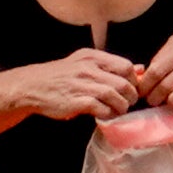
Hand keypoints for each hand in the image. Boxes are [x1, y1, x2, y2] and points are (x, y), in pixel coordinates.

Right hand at [9, 47, 147, 127]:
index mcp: (93, 57)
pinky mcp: (76, 101)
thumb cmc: (61, 76)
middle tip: (129, 102)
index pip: (125, 66)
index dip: (133, 80)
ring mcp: (82, 85)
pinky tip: (106, 115)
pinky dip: (107, 114)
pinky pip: (100, 108)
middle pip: (122, 82)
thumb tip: (139, 69)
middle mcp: (88, 68)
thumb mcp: (85, 63)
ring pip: (113, 95)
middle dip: (131, 96)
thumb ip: (110, 66)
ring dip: (121, 106)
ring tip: (119, 110)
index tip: (131, 88)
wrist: (33, 86)